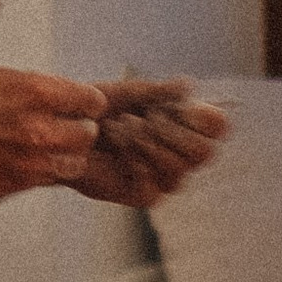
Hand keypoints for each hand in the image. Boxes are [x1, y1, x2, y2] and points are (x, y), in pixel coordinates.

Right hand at [0, 68, 108, 202]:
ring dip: (66, 157)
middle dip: (79, 131)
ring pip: (74, 164)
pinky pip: (48, 180)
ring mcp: (28, 159)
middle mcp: (39, 127)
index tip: (83, 108)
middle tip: (66, 130)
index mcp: (37, 92)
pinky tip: (25, 161)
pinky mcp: (14, 183)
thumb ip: (41, 91)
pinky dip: (43, 173)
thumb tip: (72, 98)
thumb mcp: (2, 78)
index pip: (93, 102)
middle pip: (88, 135)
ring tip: (47, 150)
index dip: (88, 105)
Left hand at [72, 78, 228, 210]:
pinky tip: (116, 151)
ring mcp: (164, 178)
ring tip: (118, 129)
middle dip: (173, 133)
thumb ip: (159, 92)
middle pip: (205, 153)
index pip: (219, 128)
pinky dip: (133, 163)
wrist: (62, 130)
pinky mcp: (143, 195)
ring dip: (145, 144)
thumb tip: (187, 86)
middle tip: (145, 118)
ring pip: (177, 169)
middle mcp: (180, 154)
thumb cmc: (96, 110)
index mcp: (184, 125)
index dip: (208, 119)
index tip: (187, 108)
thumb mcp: (129, 93)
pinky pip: (153, 186)